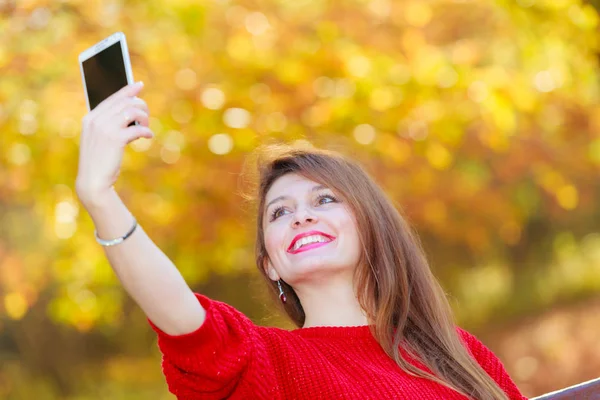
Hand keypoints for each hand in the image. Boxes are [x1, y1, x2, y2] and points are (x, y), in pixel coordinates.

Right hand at [76, 82, 153, 208]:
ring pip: (133, 111)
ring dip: (144, 118)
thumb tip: (132, 114)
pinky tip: (148, 136)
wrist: (93, 182)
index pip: (112, 98)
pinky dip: (146, 131)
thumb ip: (111, 125)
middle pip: (125, 102)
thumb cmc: (99, 162)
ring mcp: (105, 128)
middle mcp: (96, 120)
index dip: (127, 90)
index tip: (140, 85)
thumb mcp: (101, 140)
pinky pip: (138, 128)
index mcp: (90, 118)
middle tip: (146, 118)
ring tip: (146, 128)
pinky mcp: (115, 139)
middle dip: (140, 106)